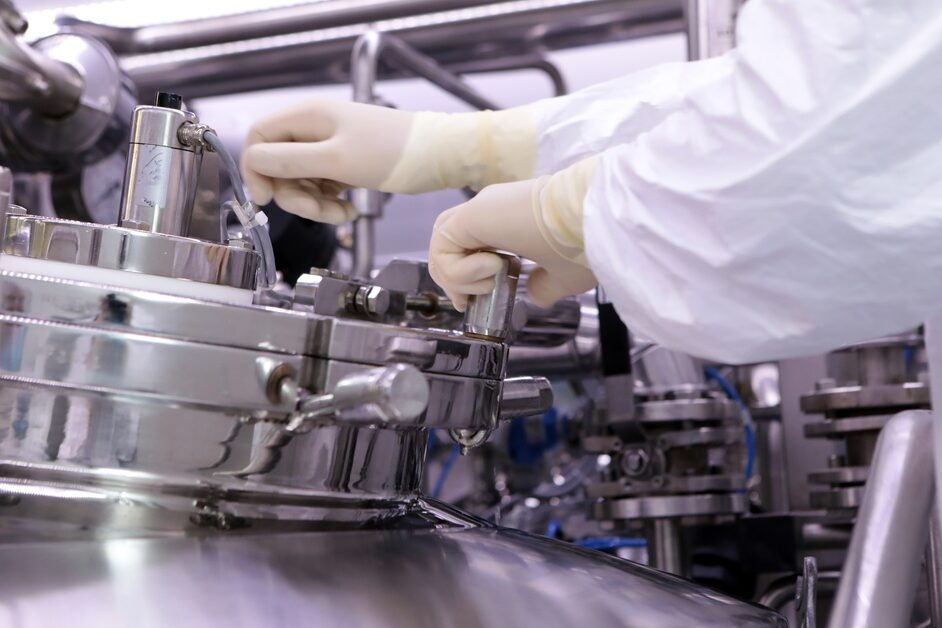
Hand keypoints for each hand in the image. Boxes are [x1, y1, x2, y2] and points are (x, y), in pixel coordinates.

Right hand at [241, 100, 414, 223]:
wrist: (438, 156)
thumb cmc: (392, 153)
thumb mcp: (335, 160)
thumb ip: (289, 161)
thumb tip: (252, 164)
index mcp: (306, 117)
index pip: (258, 139)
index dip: (256, 170)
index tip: (267, 199)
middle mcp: (313, 129)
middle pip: (278, 166)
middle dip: (294, 195)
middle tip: (318, 211)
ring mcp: (329, 147)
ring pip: (300, 181)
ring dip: (315, 204)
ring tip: (342, 213)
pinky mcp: (343, 164)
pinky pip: (321, 187)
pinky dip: (330, 203)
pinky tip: (349, 210)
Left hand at [428, 179, 596, 310]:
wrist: (595, 218)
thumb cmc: (585, 243)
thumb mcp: (565, 276)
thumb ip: (545, 285)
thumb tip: (535, 297)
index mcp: (507, 223)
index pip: (465, 246)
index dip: (461, 277)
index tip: (476, 299)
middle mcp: (489, 212)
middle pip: (445, 245)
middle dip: (451, 281)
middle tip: (471, 299)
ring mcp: (479, 210)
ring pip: (441, 246)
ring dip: (457, 277)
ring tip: (490, 281)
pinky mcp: (473, 213)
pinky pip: (443, 247)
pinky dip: (460, 270)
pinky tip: (493, 266)